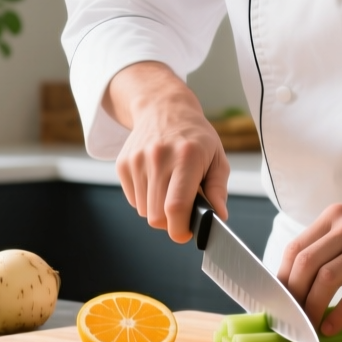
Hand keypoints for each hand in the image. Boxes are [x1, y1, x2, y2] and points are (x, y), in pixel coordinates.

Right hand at [103, 61, 230, 241]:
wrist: (163, 108)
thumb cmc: (195, 136)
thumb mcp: (216, 158)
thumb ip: (218, 190)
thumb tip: (218, 217)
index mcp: (186, 157)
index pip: (176, 206)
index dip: (180, 229)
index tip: (186, 233)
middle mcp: (158, 157)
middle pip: (156, 216)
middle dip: (171, 223)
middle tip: (182, 212)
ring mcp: (137, 160)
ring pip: (144, 212)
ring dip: (158, 210)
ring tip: (170, 190)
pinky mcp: (123, 164)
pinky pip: (133, 200)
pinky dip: (146, 200)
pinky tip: (156, 182)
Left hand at [278, 182, 341, 335]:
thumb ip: (326, 251)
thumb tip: (291, 286)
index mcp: (335, 217)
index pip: (295, 249)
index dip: (281, 279)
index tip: (278, 302)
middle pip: (305, 263)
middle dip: (293, 296)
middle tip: (290, 318)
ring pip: (326, 278)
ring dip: (312, 307)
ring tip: (308, 326)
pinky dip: (339, 315)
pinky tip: (331, 328)